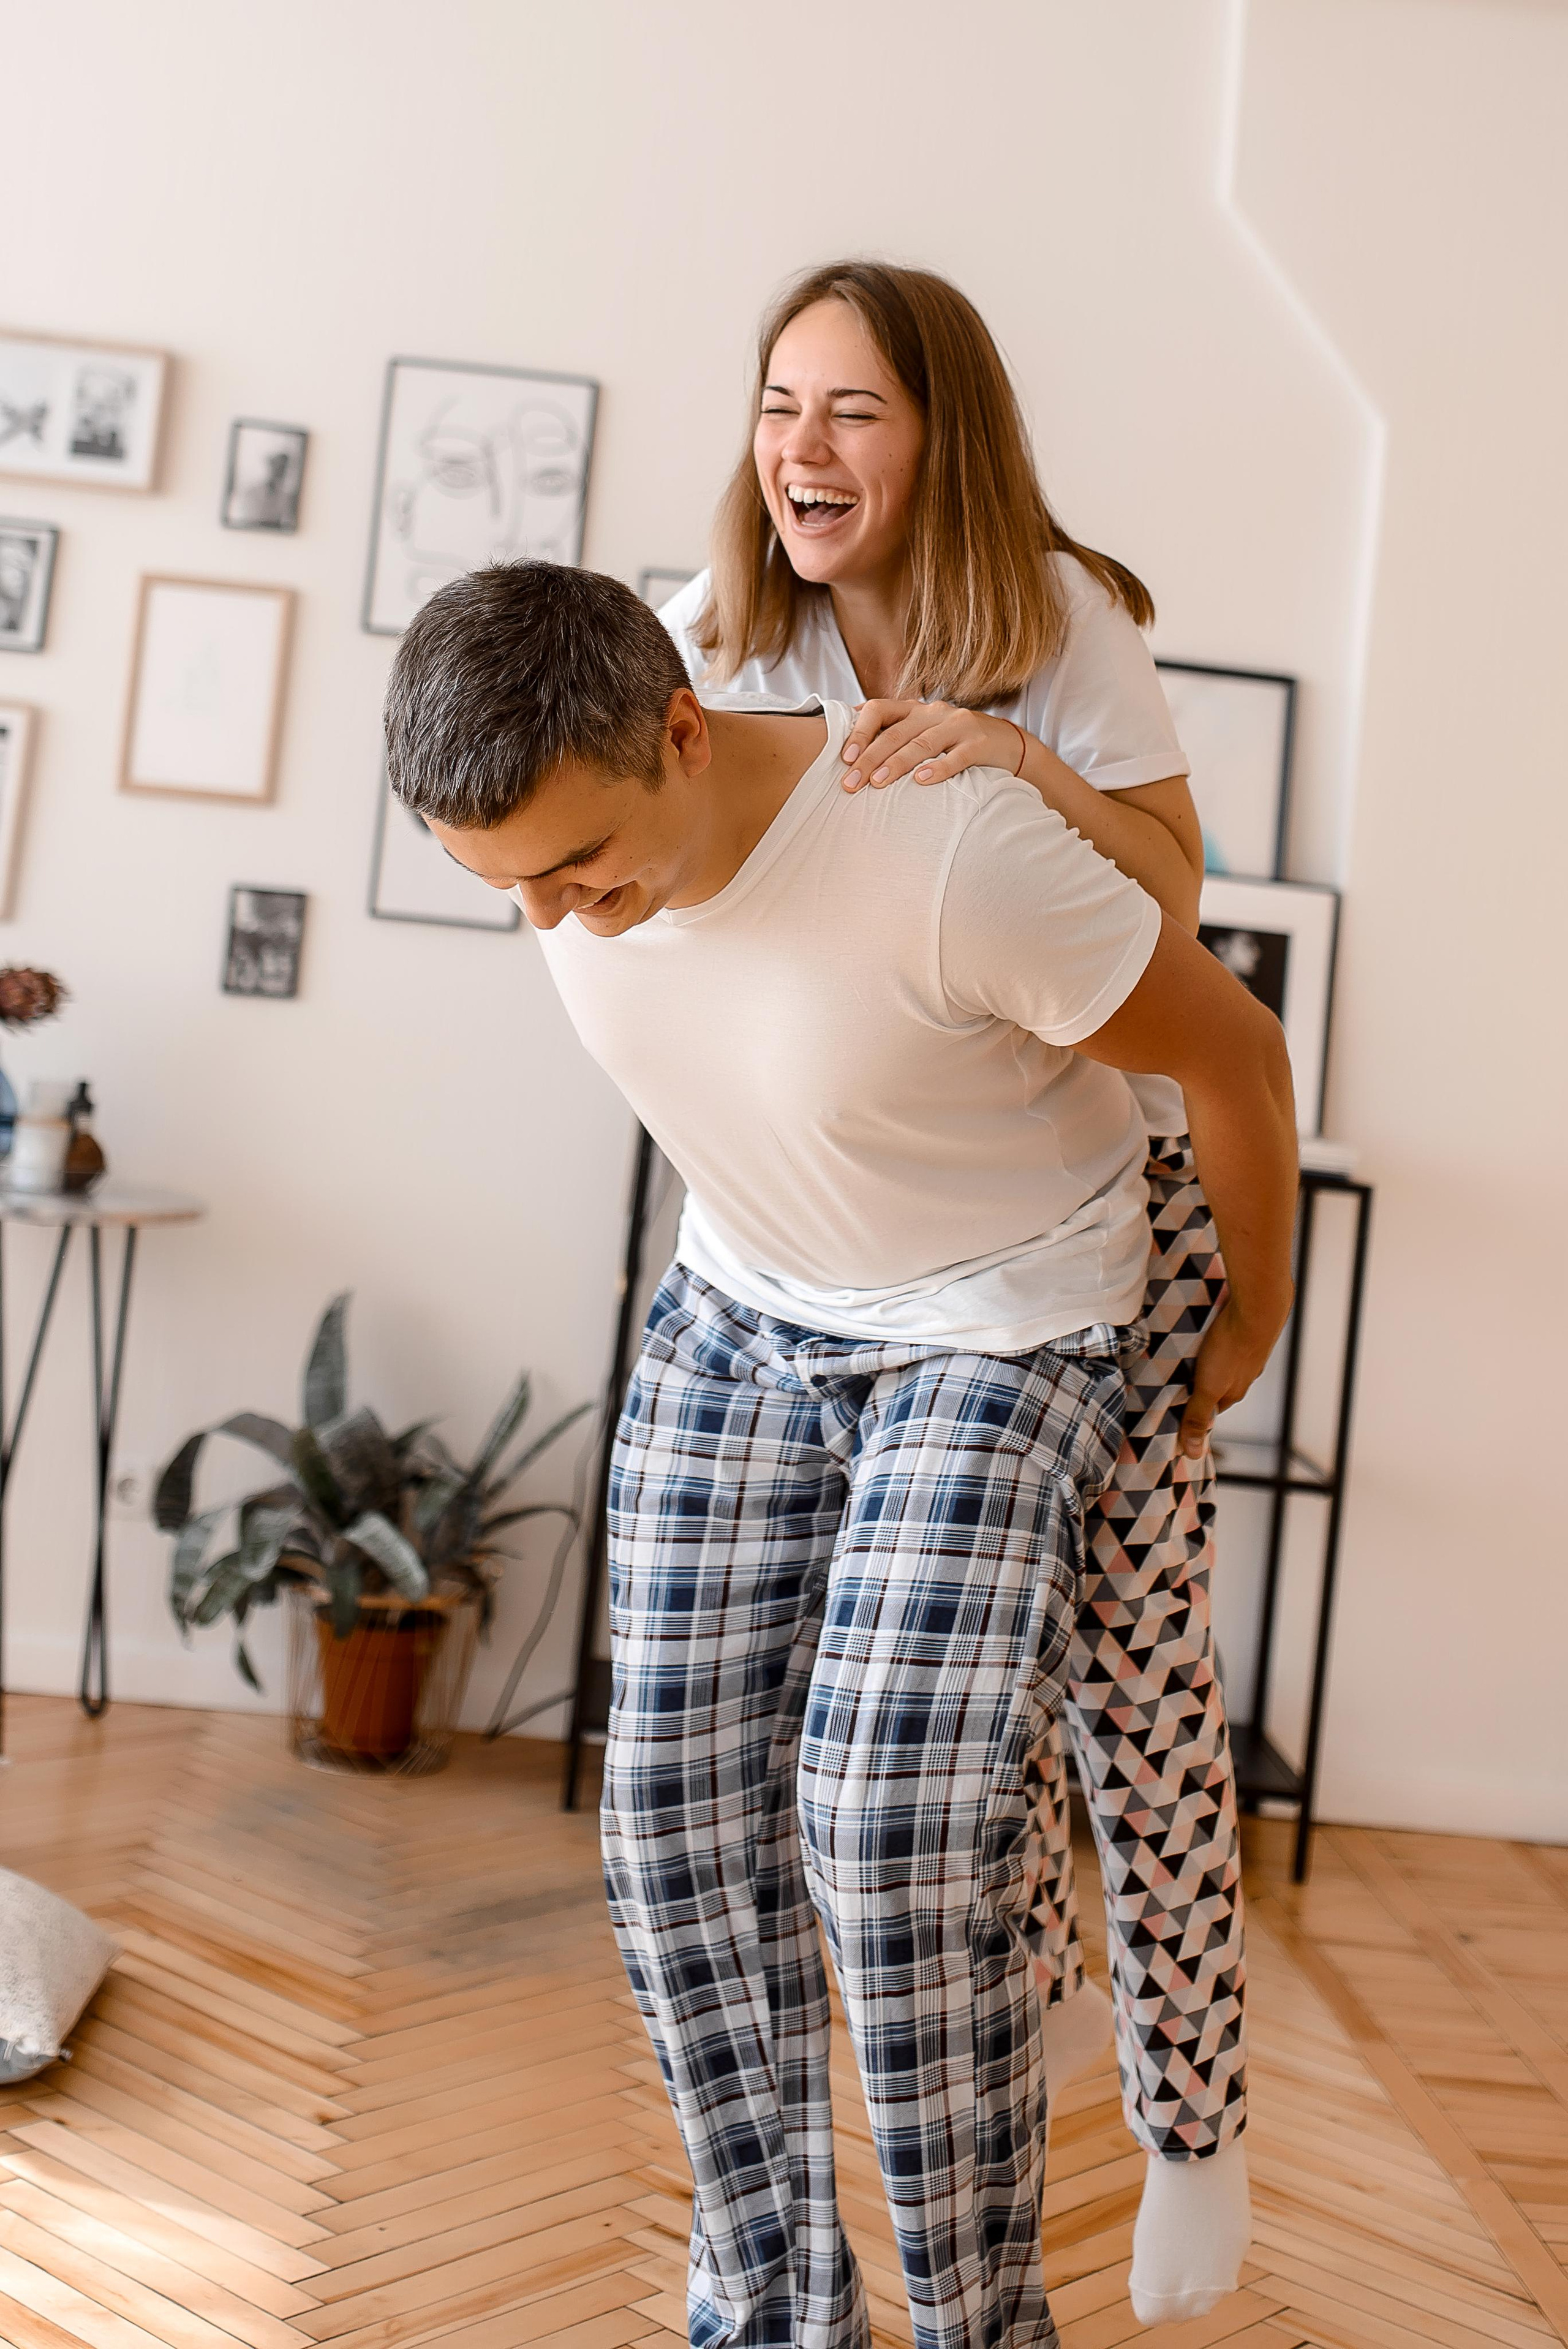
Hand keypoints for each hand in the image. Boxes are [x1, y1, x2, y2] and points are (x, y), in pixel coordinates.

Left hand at [840, 699, 1026, 791]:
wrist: (1010, 746)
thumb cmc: (957, 744)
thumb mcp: (925, 734)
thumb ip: (894, 737)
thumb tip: (850, 753)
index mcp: (915, 709)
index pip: (879, 710)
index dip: (859, 731)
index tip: (844, 758)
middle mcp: (934, 712)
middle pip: (895, 733)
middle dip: (869, 759)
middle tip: (850, 783)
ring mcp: (958, 725)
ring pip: (921, 743)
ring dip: (897, 764)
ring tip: (878, 783)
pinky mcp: (980, 743)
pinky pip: (957, 757)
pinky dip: (939, 769)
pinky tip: (922, 781)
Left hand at [1178, 1290, 1292, 1460]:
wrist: (1258, 1307)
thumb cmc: (1232, 1348)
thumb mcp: (1208, 1387)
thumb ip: (1198, 1416)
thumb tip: (1193, 1453)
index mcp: (1235, 1392)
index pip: (1211, 1411)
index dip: (1193, 1412)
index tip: (1172, 1409)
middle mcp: (1243, 1375)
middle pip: (1216, 1387)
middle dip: (1197, 1386)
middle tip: (1173, 1381)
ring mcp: (1246, 1353)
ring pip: (1220, 1364)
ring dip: (1204, 1363)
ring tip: (1184, 1357)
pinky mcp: (1243, 1331)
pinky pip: (1224, 1343)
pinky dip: (1212, 1343)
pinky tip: (1202, 1335)